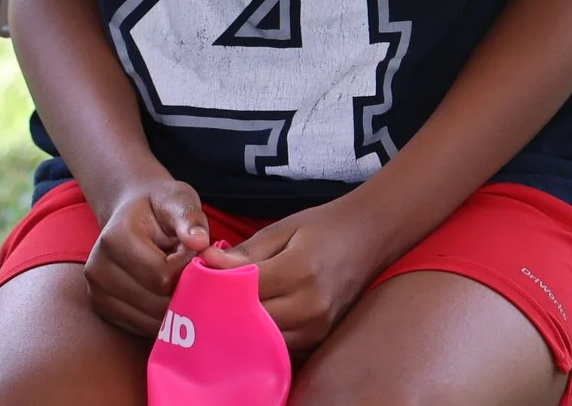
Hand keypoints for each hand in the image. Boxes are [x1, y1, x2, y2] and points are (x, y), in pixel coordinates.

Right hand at [84, 178, 212, 336]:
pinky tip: (164, 292)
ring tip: (173, 275)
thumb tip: (200, 243)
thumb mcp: (178, 200)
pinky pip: (142, 327)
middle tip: (185, 265)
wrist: (130, 215)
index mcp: (114, 239)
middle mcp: (98, 270)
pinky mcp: (103, 311)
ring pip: (150, 320)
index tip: (191, 250)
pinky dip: (161, 316)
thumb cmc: (158, 207)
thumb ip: (189, 218)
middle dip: (181, 288)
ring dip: (172, 304)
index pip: (162, 276)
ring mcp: (96, 294)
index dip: (186, 268)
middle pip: (155, 302)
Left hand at [212, 199, 385, 349]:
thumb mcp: (283, 229)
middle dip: (224, 309)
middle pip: (249, 320)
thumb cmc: (325, 226)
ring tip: (228, 306)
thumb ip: (247, 251)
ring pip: (262, 339)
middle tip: (207, 296)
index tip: (200, 276)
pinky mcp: (320, 336)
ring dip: (242, 325)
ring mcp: (317, 326)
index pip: (243, 290)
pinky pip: (279, 344)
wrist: (371, 235)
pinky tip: (253, 317)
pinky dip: (262, 334)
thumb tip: (206, 262)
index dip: (216, 285)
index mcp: (298, 270)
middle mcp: (309, 305)